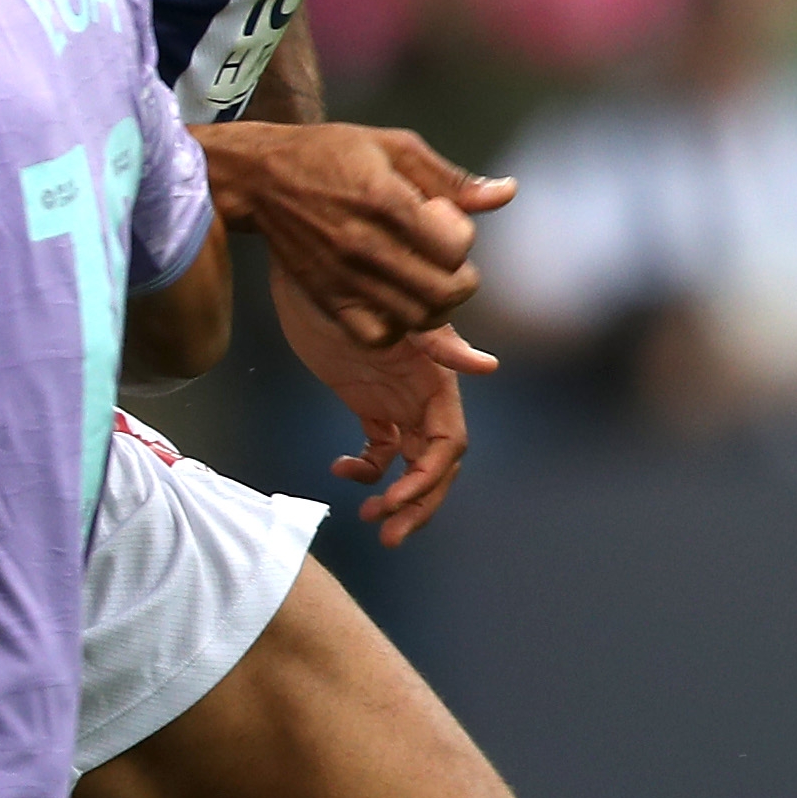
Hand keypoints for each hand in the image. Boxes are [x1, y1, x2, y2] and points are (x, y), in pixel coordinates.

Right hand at [202, 119, 513, 346]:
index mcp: (385, 200)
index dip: (462, 239)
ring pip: (417, 319)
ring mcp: (344, 276)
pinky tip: (396, 305)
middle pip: (444, 293)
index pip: (455, 247)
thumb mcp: (394, 147)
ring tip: (427, 285)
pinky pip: (376, 336)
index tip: (443, 222)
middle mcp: (365, 244)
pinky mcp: (327, 297)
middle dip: (462, 283)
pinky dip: (398, 329)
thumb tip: (508, 193)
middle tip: (449, 267)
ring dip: (436, 308)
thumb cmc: (330, 153)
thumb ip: (451, 177)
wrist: (258, 178)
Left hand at [275, 260, 489, 542]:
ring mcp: (394, 399)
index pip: (450, 443)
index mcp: (435, 379)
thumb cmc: (348, 281)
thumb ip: (439, 340)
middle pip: (435, 464)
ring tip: (368, 520)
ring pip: (408, 463)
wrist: (307, 261)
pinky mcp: (366, 401)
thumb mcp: (389, 311)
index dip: (430, 479)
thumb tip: (489, 366)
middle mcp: (421, 394)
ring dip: (396, 495)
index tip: (395, 501)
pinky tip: (338, 468)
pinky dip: (365, 468)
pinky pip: (378, 448)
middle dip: (418, 503)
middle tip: (386, 536)